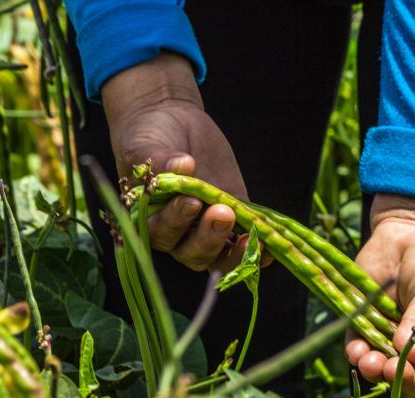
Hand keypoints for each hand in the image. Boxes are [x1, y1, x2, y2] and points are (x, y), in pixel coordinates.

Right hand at [102, 52, 248, 271]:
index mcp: (149, 221)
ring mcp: (206, 229)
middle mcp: (177, 234)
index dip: (176, 222)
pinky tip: (268, 248)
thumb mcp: (146, 145)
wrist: (172, 122)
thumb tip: (182, 165)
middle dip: (209, 237)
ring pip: (219, 257)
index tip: (191, 201)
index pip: (161, 233)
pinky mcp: (232, 219)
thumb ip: (158, 159)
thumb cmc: (149, 138)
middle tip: (223, 213)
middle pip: (192, 252)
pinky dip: (256, 251)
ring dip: (235, 252)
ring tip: (250, 235)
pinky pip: (243, 245)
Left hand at [344, 194, 414, 396]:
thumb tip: (409, 355)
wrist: (411, 229)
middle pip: (410, 377)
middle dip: (403, 379)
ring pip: (381, 367)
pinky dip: (356, 353)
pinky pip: (358, 346)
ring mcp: (389, 336)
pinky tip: (357, 352)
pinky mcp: (364, 322)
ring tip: (372, 363)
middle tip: (397, 371)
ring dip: (376, 370)